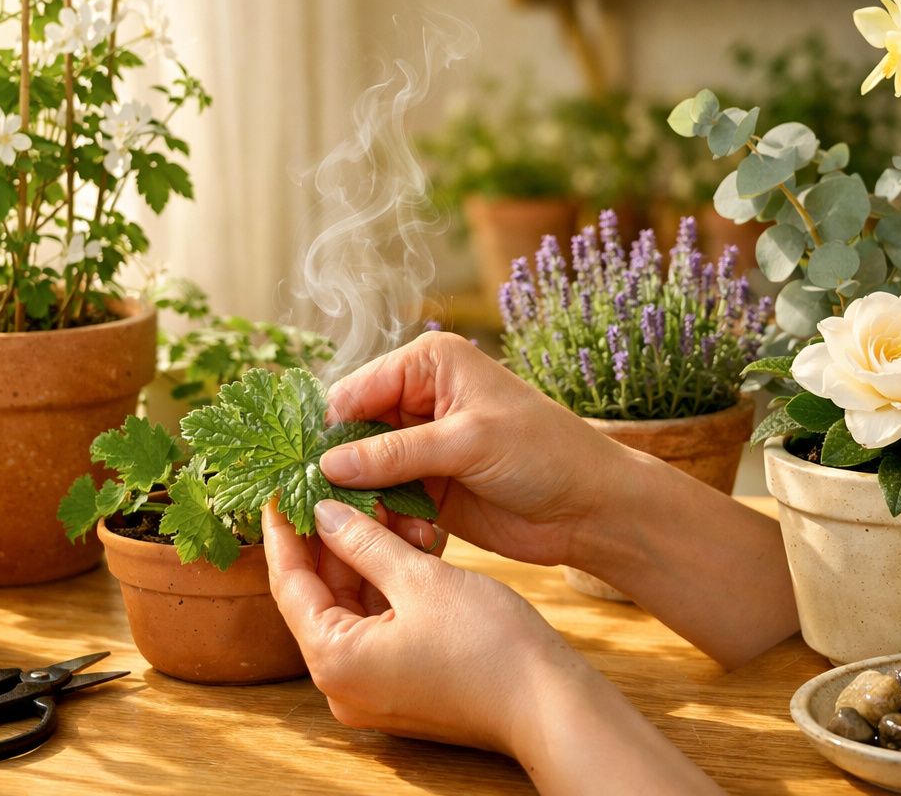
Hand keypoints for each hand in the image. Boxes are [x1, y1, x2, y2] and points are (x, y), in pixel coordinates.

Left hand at [264, 498, 723, 792]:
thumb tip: (323, 514)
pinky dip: (387, 586)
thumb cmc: (486, 644)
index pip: (290, 584)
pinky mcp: (400, 686)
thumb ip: (364, 542)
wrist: (548, 703)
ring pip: (353, 607)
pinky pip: (378, 626)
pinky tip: (405, 542)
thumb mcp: (420, 579)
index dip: (283, 532)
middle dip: (330, 539)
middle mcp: (341, 683)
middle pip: (319, 596)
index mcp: (334, 659)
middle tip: (332, 486)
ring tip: (380, 505)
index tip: (279, 490)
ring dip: (364, 558)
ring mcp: (371, 688)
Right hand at [320, 331, 629, 566]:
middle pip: (352, 434)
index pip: (355, 391)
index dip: (330, 429)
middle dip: (346, 472)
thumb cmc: (542, 453)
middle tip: (336, 508)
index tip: (310, 471)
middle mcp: (419, 399)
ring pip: (365, 474)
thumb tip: (327, 463)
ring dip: (373, 503)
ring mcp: (422, 446)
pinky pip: (388, 503)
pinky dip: (393, 522)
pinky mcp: (429, 488)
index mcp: (428, 363)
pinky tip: (420, 537)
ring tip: (396, 525)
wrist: (591, 507)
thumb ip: (395, 453)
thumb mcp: (467, 443)